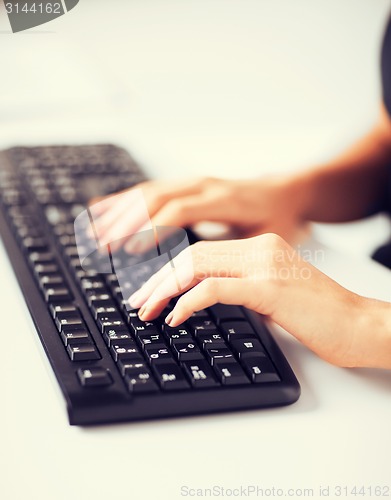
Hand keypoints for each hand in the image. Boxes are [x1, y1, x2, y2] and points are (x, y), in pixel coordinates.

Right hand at [88, 175, 307, 252]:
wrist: (288, 191)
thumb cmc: (279, 219)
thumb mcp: (266, 238)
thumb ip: (237, 254)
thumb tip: (209, 283)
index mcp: (224, 199)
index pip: (179, 212)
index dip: (152, 230)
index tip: (129, 251)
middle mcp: (204, 186)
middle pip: (155, 199)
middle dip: (126, 224)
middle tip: (102, 248)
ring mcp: (194, 183)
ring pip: (148, 192)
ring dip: (119, 212)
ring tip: (93, 232)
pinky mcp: (187, 186)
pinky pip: (151, 189)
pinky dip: (126, 200)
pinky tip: (104, 208)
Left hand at [129, 233, 390, 368]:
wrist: (361, 325)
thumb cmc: (322, 316)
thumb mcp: (275, 294)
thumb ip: (244, 288)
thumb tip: (207, 298)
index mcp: (260, 247)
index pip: (201, 250)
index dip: (169, 269)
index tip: (150, 290)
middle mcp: (260, 248)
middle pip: (192, 254)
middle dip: (158, 279)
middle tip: (137, 302)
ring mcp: (265, 264)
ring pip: (196, 265)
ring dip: (164, 289)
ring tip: (146, 310)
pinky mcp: (269, 287)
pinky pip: (214, 288)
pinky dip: (187, 301)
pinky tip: (174, 318)